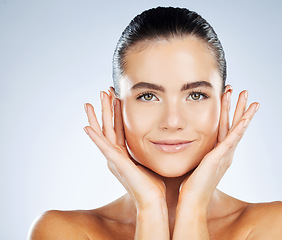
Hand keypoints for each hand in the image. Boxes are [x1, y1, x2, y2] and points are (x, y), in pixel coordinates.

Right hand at [83, 87, 165, 209]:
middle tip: (103, 91)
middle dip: (106, 109)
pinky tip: (87, 127)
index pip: (119, 129)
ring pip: (103, 134)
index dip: (117, 113)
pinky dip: (95, 138)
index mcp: (124, 155)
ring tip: (90, 102)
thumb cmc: (154, 185)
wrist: (153, 201)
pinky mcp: (116, 164)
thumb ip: (150, 151)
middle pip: (108, 127)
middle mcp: (116, 156)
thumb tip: (162, 140)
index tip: (117, 97)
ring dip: (97, 117)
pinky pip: (103, 148)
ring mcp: (114, 160)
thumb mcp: (151, 162)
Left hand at [178, 89, 259, 207]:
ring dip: (241, 111)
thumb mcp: (193, 163)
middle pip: (234, 125)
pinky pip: (232, 139)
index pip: (225, 128)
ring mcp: (224, 155)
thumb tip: (182, 142)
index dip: (228, 112)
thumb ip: (194, 151)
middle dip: (238, 107)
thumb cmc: (190, 186)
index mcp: (219, 153)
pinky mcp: (220, 158)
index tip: (228, 96)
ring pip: (236, 128)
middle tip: (242, 91)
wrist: (192, 201)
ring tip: (246, 95)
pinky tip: (246, 117)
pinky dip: (240, 128)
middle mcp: (225, 153)